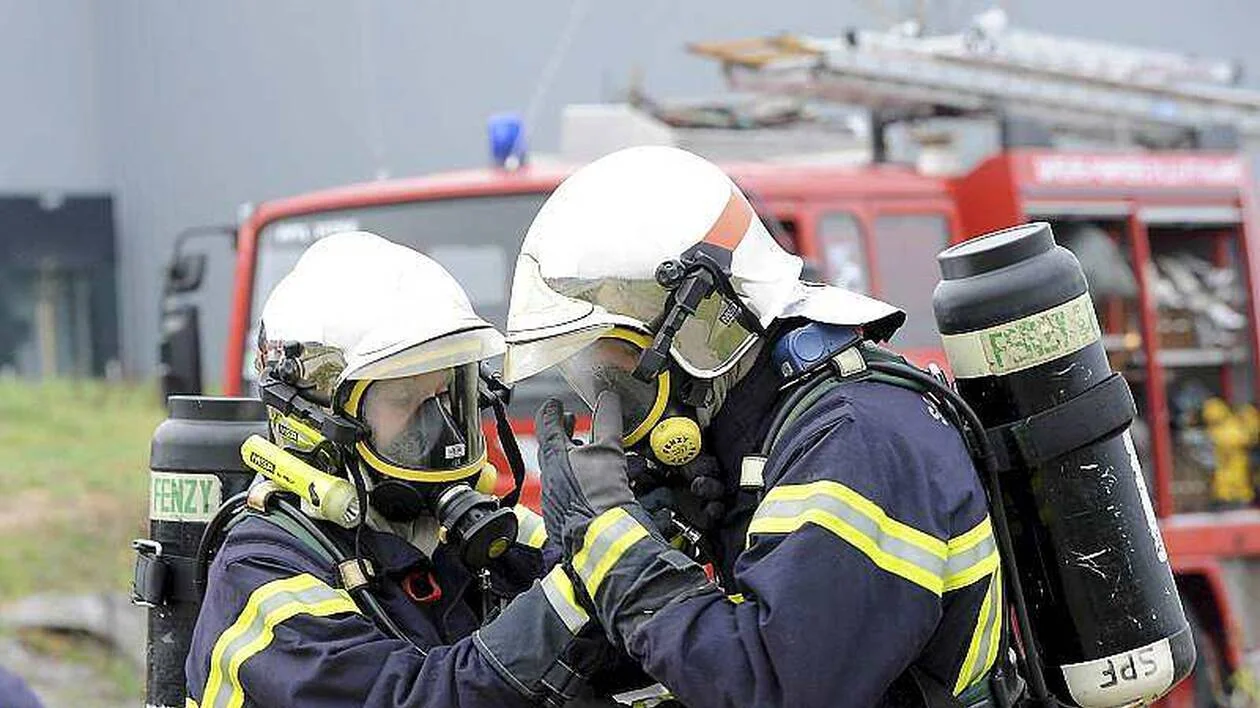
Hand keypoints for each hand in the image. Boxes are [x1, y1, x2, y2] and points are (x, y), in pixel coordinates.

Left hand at [535, 392, 634, 550]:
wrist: (600, 538)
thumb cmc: (600, 496)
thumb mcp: (610, 450)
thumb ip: (607, 421)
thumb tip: (607, 398)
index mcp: (554, 454)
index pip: (546, 422)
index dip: (553, 409)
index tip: (556, 404)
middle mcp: (548, 473)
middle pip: (550, 445)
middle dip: (561, 431)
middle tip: (570, 422)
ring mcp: (552, 494)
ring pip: (556, 467)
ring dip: (569, 455)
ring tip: (584, 449)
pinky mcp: (559, 511)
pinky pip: (562, 487)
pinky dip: (573, 477)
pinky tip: (588, 481)